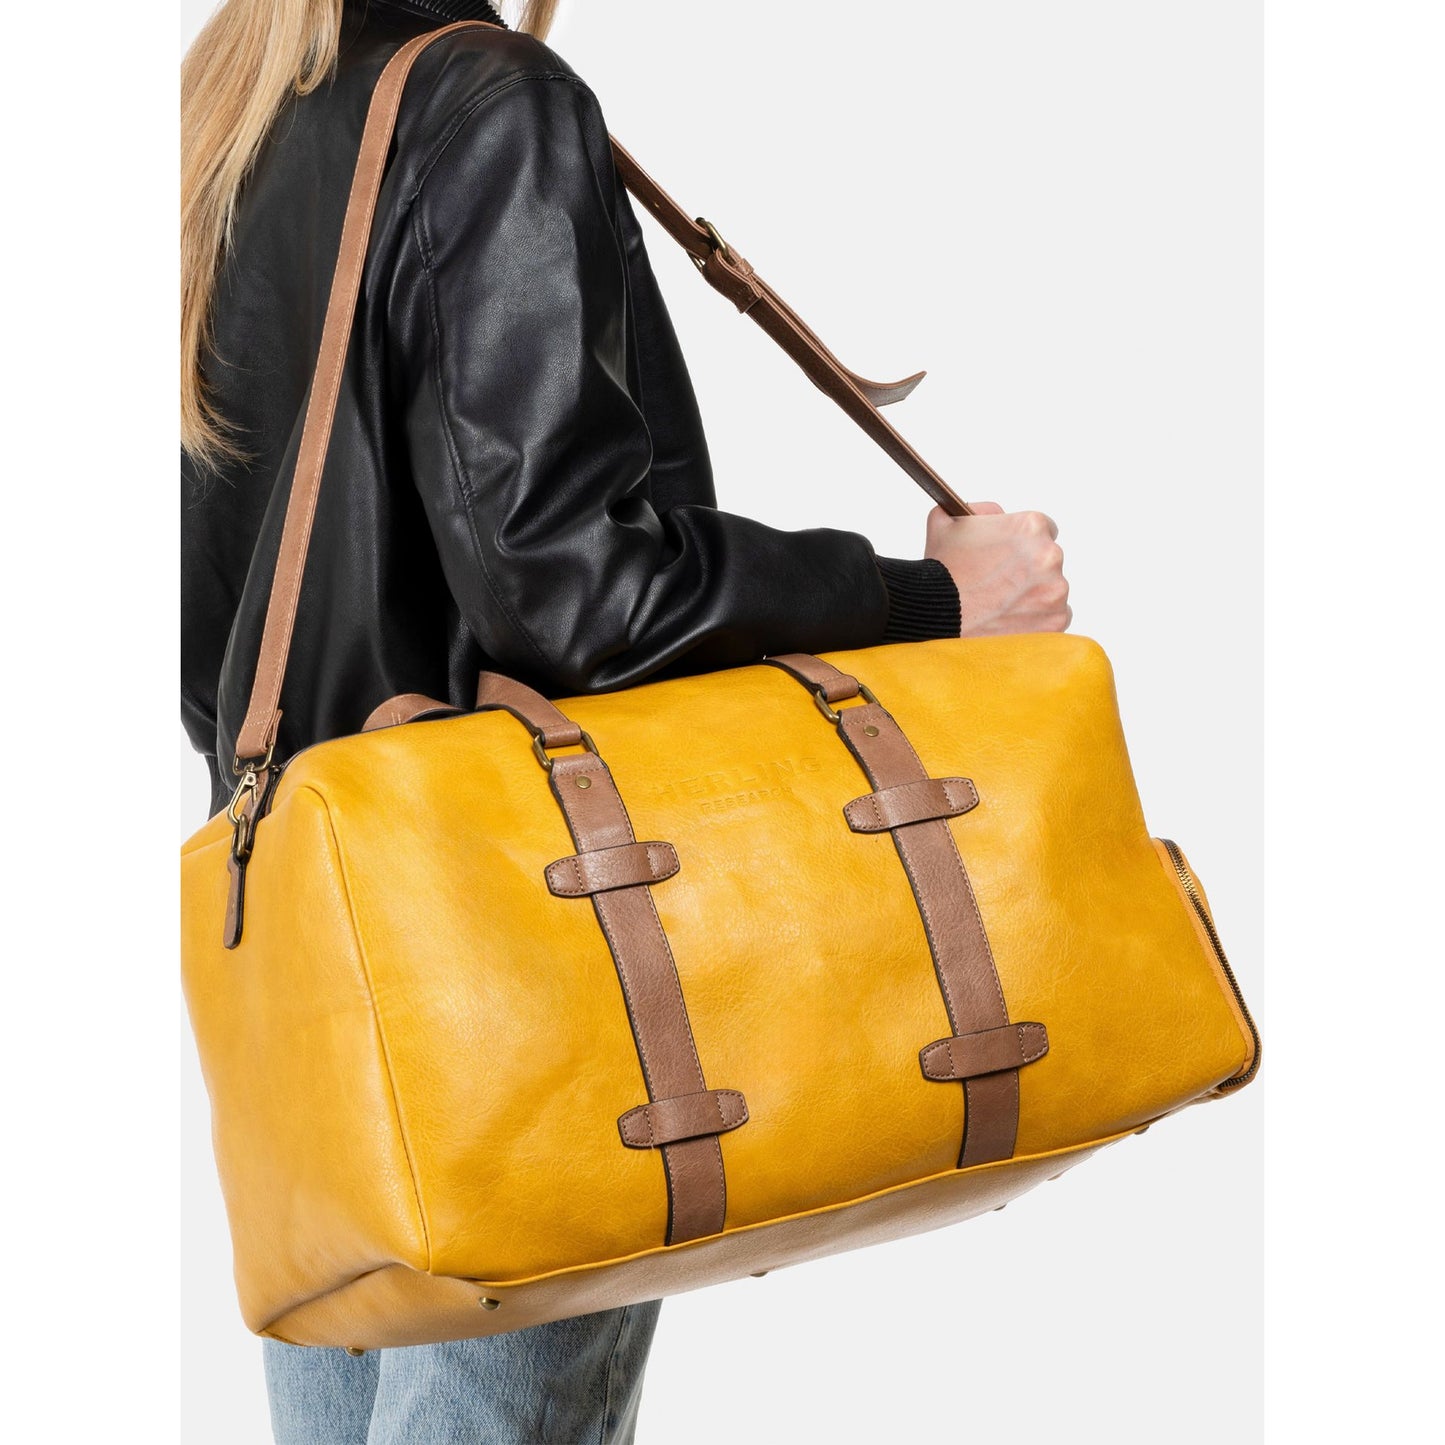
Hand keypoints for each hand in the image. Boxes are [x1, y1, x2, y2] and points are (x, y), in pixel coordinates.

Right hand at [925, 502, 1071, 636]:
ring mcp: (1056, 590)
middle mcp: (1050, 556)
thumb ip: (977, 509)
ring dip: (1033, 596)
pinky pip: (1055, 618)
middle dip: (1028, 571)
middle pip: (1048, 561)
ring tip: (1000, 606)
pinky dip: (1037, 621)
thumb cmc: (939, 570)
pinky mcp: (1055, 621)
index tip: (1010, 558)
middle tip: (999, 585)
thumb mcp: (945, 519)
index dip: (1023, 544)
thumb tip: (996, 514)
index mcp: (1031, 526)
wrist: (934, 615)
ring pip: (1052, 590)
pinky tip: (1011, 621)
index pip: (1044, 530)